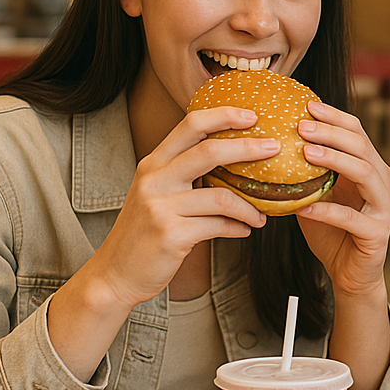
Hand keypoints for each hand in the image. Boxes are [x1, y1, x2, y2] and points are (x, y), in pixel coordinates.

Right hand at [94, 106, 275, 308]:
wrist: (115, 273)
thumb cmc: (144, 232)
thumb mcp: (156, 193)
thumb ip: (185, 173)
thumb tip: (234, 160)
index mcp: (153, 164)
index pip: (190, 125)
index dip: (224, 115)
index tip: (252, 115)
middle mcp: (154, 180)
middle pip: (209, 151)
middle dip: (248, 147)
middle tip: (274, 148)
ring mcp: (160, 207)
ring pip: (221, 196)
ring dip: (249, 206)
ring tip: (261, 214)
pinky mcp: (171, 234)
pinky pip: (218, 225)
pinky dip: (237, 227)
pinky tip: (245, 229)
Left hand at [293, 99, 389, 296]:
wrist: (350, 275)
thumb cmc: (331, 232)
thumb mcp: (317, 194)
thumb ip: (306, 171)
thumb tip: (270, 142)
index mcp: (373, 168)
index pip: (358, 132)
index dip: (335, 117)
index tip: (307, 106)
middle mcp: (385, 183)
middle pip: (362, 147)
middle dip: (331, 133)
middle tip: (301, 126)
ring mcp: (385, 208)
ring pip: (365, 173)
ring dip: (334, 160)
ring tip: (306, 153)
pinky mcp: (378, 233)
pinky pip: (351, 218)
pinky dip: (326, 210)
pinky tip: (303, 207)